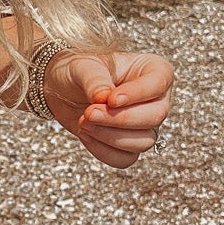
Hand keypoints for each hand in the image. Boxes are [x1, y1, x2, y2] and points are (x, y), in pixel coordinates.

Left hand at [44, 49, 173, 169]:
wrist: (63, 89)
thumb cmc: (80, 70)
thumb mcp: (83, 66)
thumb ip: (95, 80)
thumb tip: (102, 98)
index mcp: (153, 70)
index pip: (159, 82)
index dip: (137, 94)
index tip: (111, 99)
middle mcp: (156, 99)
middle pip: (155, 116)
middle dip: (120, 118)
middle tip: (90, 112)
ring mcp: (145, 125)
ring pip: (144, 141)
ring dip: (110, 136)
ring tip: (83, 121)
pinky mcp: (129, 145)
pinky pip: (126, 158)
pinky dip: (104, 151)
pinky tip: (84, 134)